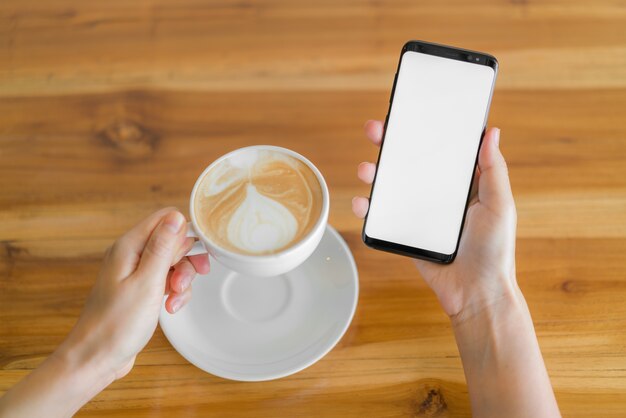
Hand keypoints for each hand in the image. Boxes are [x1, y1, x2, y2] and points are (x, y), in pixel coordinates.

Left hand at [59, 208, 209, 380]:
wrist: (96, 358)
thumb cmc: (116, 325)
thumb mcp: (147, 283)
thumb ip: (162, 248)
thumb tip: (176, 217)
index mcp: (129, 246)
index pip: (165, 218)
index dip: (186, 233)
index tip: (197, 255)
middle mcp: (131, 255)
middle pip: (172, 241)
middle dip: (185, 261)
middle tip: (181, 283)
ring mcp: (135, 273)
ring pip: (172, 262)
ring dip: (181, 280)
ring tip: (174, 299)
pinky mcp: (140, 289)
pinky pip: (166, 280)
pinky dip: (174, 292)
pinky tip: (170, 307)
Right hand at [352, 121, 517, 322]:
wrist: (475, 292)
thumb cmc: (494, 249)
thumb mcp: (499, 205)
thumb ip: (493, 170)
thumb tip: (491, 132)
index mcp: (460, 183)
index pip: (439, 150)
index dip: (422, 131)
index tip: (408, 113)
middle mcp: (436, 194)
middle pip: (408, 162)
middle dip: (389, 144)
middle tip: (376, 130)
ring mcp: (418, 213)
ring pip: (390, 186)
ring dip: (374, 173)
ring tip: (366, 169)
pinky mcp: (404, 232)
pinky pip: (381, 217)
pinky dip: (367, 209)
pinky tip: (362, 203)